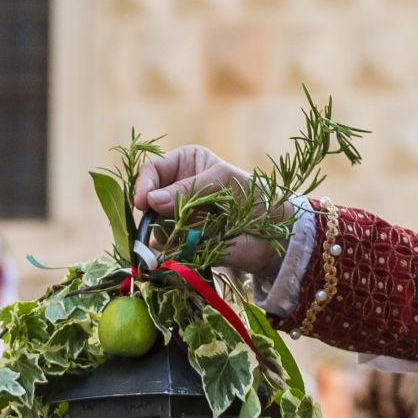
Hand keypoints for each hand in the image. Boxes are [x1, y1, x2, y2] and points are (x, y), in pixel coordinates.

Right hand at [131, 144, 278, 280]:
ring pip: (153, 228)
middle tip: (167, 223)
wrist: (273, 234)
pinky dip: (173, 252)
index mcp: (184, 165)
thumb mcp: (223, 181)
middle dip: (153, 214)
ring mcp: (176, 220)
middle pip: (146, 202)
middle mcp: (174, 191)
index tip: (144, 202)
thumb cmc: (253, 195)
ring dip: (169, 234)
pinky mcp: (181, 246)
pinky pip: (164, 251)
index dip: (144, 185)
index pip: (152, 171)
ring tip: (198, 233)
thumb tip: (152, 201)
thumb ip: (189, 189)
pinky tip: (194, 248)